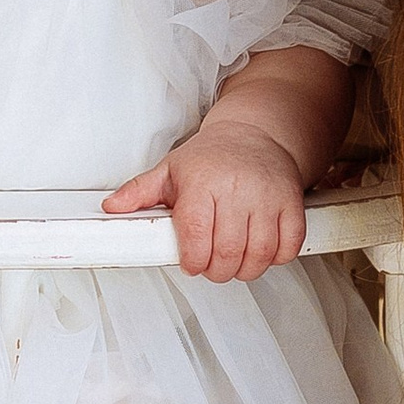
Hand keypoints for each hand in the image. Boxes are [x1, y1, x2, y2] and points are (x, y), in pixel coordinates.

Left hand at [104, 127, 311, 280]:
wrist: (255, 133)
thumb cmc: (212, 156)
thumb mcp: (169, 169)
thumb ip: (139, 192)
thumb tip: (112, 208)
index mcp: (203, 183)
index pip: (196, 235)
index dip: (193, 260)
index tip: (191, 263)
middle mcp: (237, 189)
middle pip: (228, 252)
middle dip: (216, 271)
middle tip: (211, 266)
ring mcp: (268, 197)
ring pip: (259, 254)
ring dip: (245, 270)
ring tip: (233, 263)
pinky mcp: (292, 204)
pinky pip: (289, 246)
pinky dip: (276, 259)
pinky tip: (260, 252)